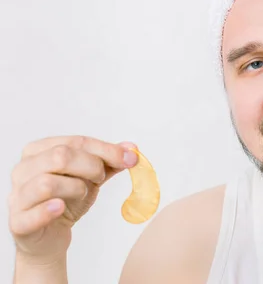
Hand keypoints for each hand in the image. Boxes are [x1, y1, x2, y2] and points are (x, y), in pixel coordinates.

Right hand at [8, 136, 137, 262]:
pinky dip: (48, 210)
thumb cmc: (67, 199)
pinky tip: (61, 208)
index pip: (76, 141)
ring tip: (82, 193)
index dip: (106, 150)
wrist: (50, 236)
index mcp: (39, 151)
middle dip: (91, 166)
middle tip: (101, 178)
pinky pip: (31, 213)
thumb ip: (109, 161)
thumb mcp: (90, 176)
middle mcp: (23, 169)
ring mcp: (17, 195)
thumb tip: (131, 147)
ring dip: (76, 188)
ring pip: (46, 182)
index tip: (129, 158)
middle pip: (60, 156)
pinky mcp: (18, 222)